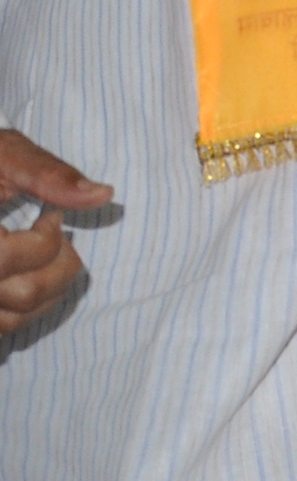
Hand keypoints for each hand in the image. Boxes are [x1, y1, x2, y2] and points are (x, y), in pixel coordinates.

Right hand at [0, 130, 110, 336]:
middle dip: (59, 264)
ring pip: (13, 319)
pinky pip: (4, 326)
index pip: (6, 257)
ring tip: (45, 254)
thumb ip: (48, 174)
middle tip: (57, 236)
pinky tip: (31, 274)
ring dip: (50, 289)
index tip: (52, 217)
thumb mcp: (5, 153)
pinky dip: (30, 307)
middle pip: (21, 294)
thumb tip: (103, 195)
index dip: (45, 239)